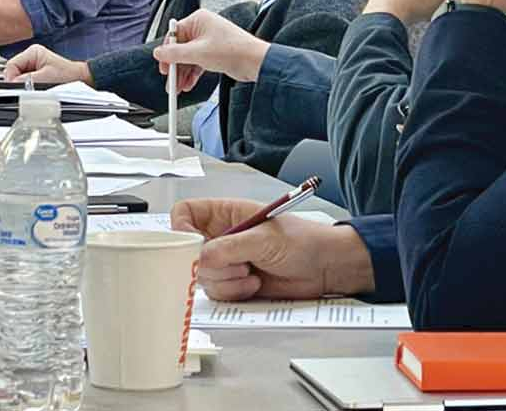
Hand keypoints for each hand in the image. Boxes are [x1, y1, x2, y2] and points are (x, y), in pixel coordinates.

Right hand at [4, 44, 90, 84]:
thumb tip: (12, 84)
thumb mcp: (45, 78)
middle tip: (29, 88)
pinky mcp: (35, 72)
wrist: (81, 79)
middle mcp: (31, 56)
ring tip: (37, 87)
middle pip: (13, 71)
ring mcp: (33, 64)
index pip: (11, 65)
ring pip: (18, 77)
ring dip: (24, 84)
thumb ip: (26, 80)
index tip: (17, 88)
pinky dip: (28, 86)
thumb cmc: (68, 76)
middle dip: (18, 82)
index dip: (12, 78)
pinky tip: (37, 87)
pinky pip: (24, 81)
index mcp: (33, 52)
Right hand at [152, 9, 269, 91]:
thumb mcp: (197, 53)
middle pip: (181, 48)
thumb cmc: (233, 50)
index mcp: (199, 20)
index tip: (164, 67)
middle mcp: (203, 28)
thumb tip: (159, 53)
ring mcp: (209, 41)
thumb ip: (175, 54)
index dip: (167, 52)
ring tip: (178, 88)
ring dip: (183, 74)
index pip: (174, 35)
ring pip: (189, 58)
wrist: (255, 62)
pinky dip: (192, 74)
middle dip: (175, 67)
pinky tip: (188, 84)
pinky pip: (198, 63)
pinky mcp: (214, 53)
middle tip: (171, 81)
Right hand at [171, 198, 374, 300]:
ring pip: (202, 276)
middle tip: (236, 263)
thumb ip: (230, 247)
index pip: (186, 213)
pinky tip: (255, 285)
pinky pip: (216, 293)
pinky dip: (234, 292)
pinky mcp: (234, 283)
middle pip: (189, 251)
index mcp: (226, 213)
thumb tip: (199, 257)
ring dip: (227, 280)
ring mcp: (227, 261)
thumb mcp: (265, 238)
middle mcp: (222, 236)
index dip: (181, 228)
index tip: (192, 244)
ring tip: (252, 273)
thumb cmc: (303, 241)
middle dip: (211, 264)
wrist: (325, 268)